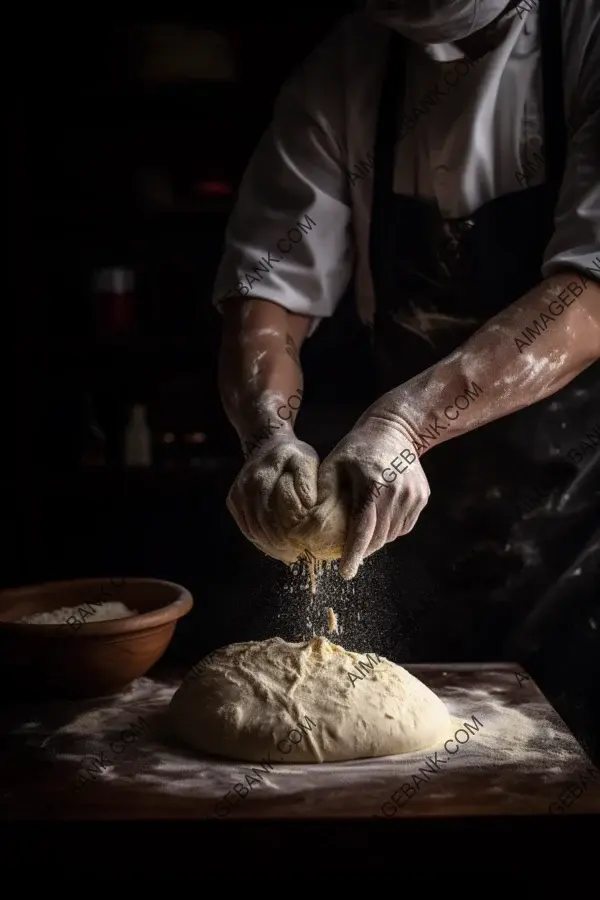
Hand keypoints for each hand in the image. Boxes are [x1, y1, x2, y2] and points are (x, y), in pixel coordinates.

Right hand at [227, 433, 319, 563]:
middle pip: (261, 527)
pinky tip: (275, 548)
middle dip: (279, 546)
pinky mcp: (233, 501)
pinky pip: (247, 527)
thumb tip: (308, 505)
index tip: (301, 548)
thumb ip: (307, 481)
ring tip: (288, 556)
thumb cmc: (292, 454)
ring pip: (252, 530)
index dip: (285, 537)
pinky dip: (260, 540)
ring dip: (269, 547)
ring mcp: (237, 495)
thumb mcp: (306, 460)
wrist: (267, 442)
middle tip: (297, 557)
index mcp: (262, 478)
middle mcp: (245, 488)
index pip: (271, 517)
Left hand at [317, 412, 429, 578]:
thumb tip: (311, 523)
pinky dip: (389, 528)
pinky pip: (403, 526)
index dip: (353, 553)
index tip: (346, 573)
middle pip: (378, 537)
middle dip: (361, 549)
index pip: (363, 528)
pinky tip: (378, 516)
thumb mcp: (333, 463)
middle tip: (346, 553)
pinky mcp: (422, 498)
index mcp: (373, 484)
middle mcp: (397, 492)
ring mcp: (413, 496)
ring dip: (375, 539)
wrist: (396, 429)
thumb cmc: (357, 447)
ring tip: (362, 530)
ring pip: (392, 534)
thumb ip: (323, 492)